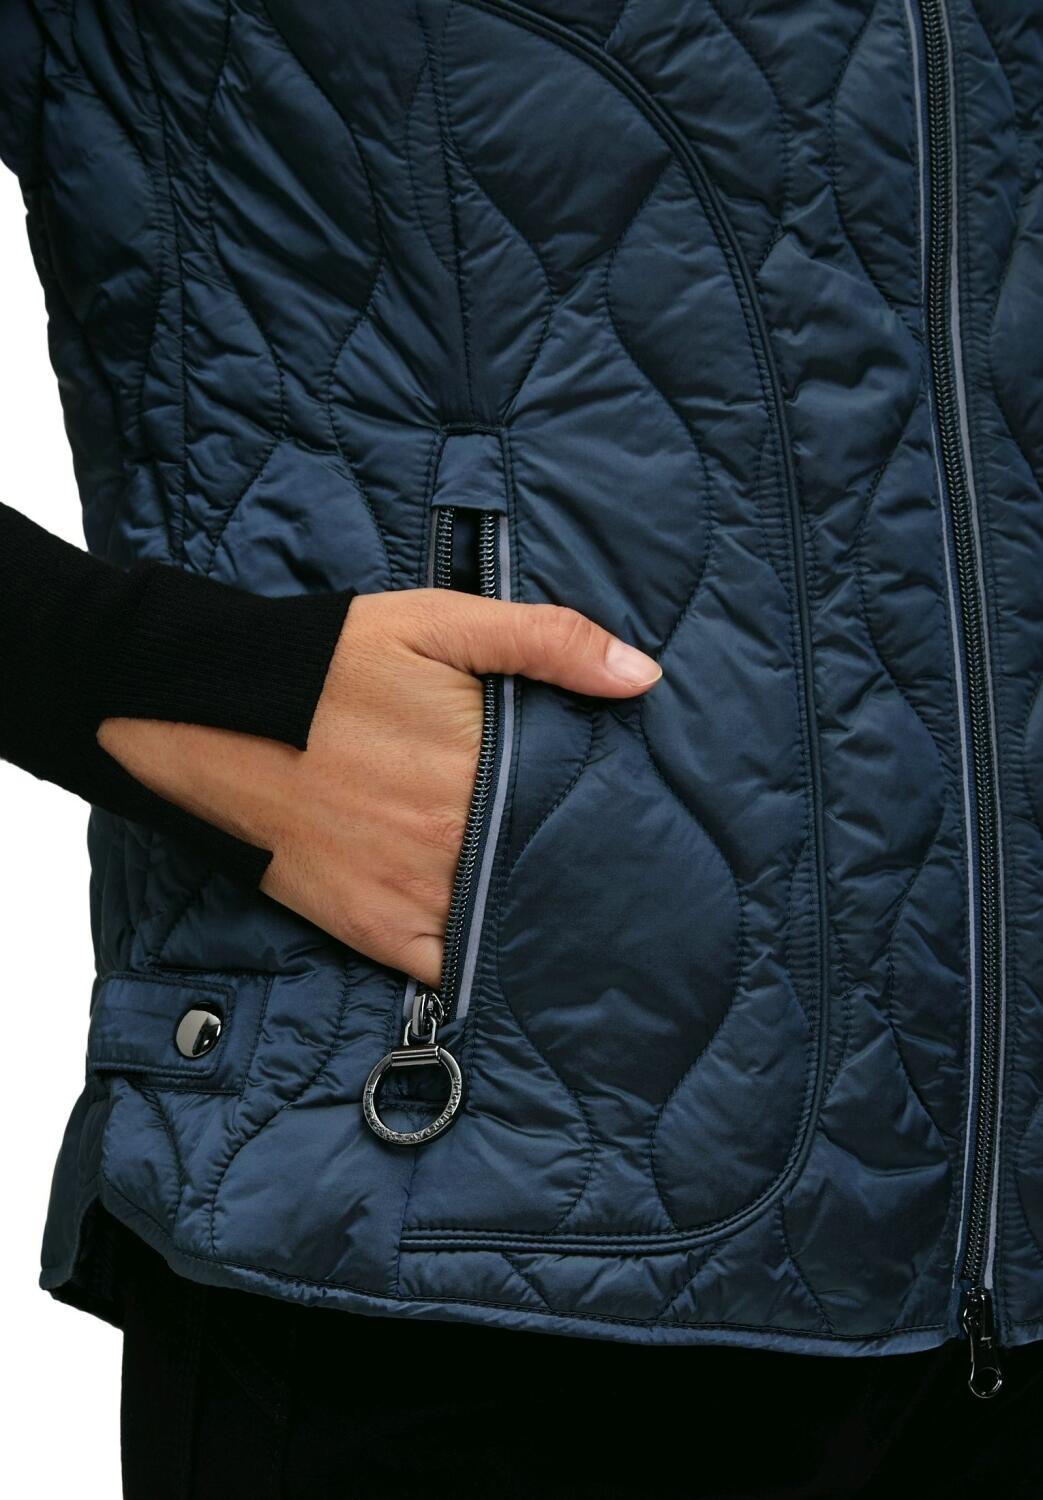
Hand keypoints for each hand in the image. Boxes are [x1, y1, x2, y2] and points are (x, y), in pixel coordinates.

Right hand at [97, 590, 661, 983]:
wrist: (214, 716)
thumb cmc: (329, 665)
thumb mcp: (439, 624)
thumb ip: (546, 641)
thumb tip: (643, 676)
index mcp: (487, 770)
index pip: (584, 809)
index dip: (619, 817)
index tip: (644, 822)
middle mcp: (460, 845)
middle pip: (553, 874)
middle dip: (591, 876)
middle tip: (630, 878)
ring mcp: (417, 897)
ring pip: (511, 927)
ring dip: (545, 923)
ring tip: (588, 925)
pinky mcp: (376, 931)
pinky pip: (451, 971)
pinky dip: (483, 967)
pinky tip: (511, 955)